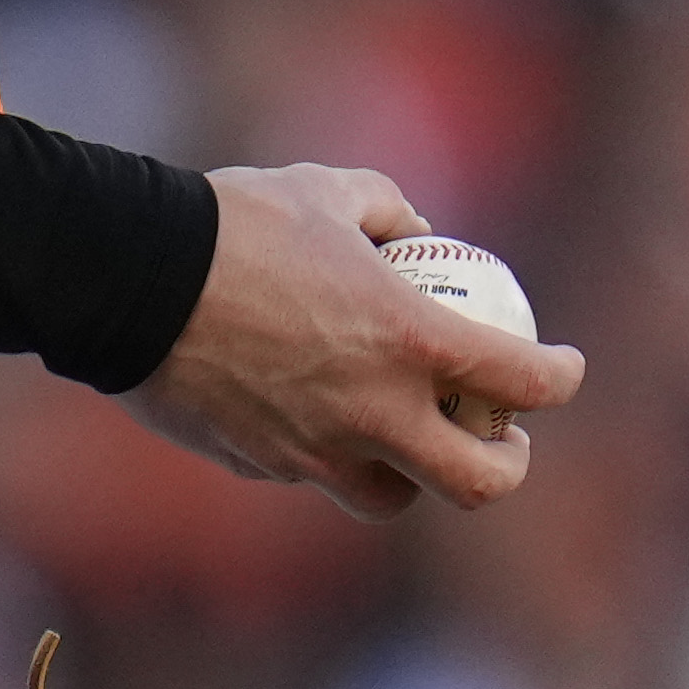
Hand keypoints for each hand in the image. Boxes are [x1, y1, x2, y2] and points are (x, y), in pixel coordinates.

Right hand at [123, 164, 580, 514]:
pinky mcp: (259, 465)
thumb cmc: (234, 225)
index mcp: (411, 341)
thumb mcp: (327, 191)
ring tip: (401, 438)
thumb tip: (418, 234)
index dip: (561, 378)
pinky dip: (326, 451)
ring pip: (390, 498)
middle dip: (504, 465)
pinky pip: (310, 473)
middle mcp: (375, 412)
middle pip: (480, 483)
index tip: (560, 368)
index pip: (525, 383)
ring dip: (410, 472)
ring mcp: (315, 450)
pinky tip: (305, 409)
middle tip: (497, 435)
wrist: (127, 280)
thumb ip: (389, 210)